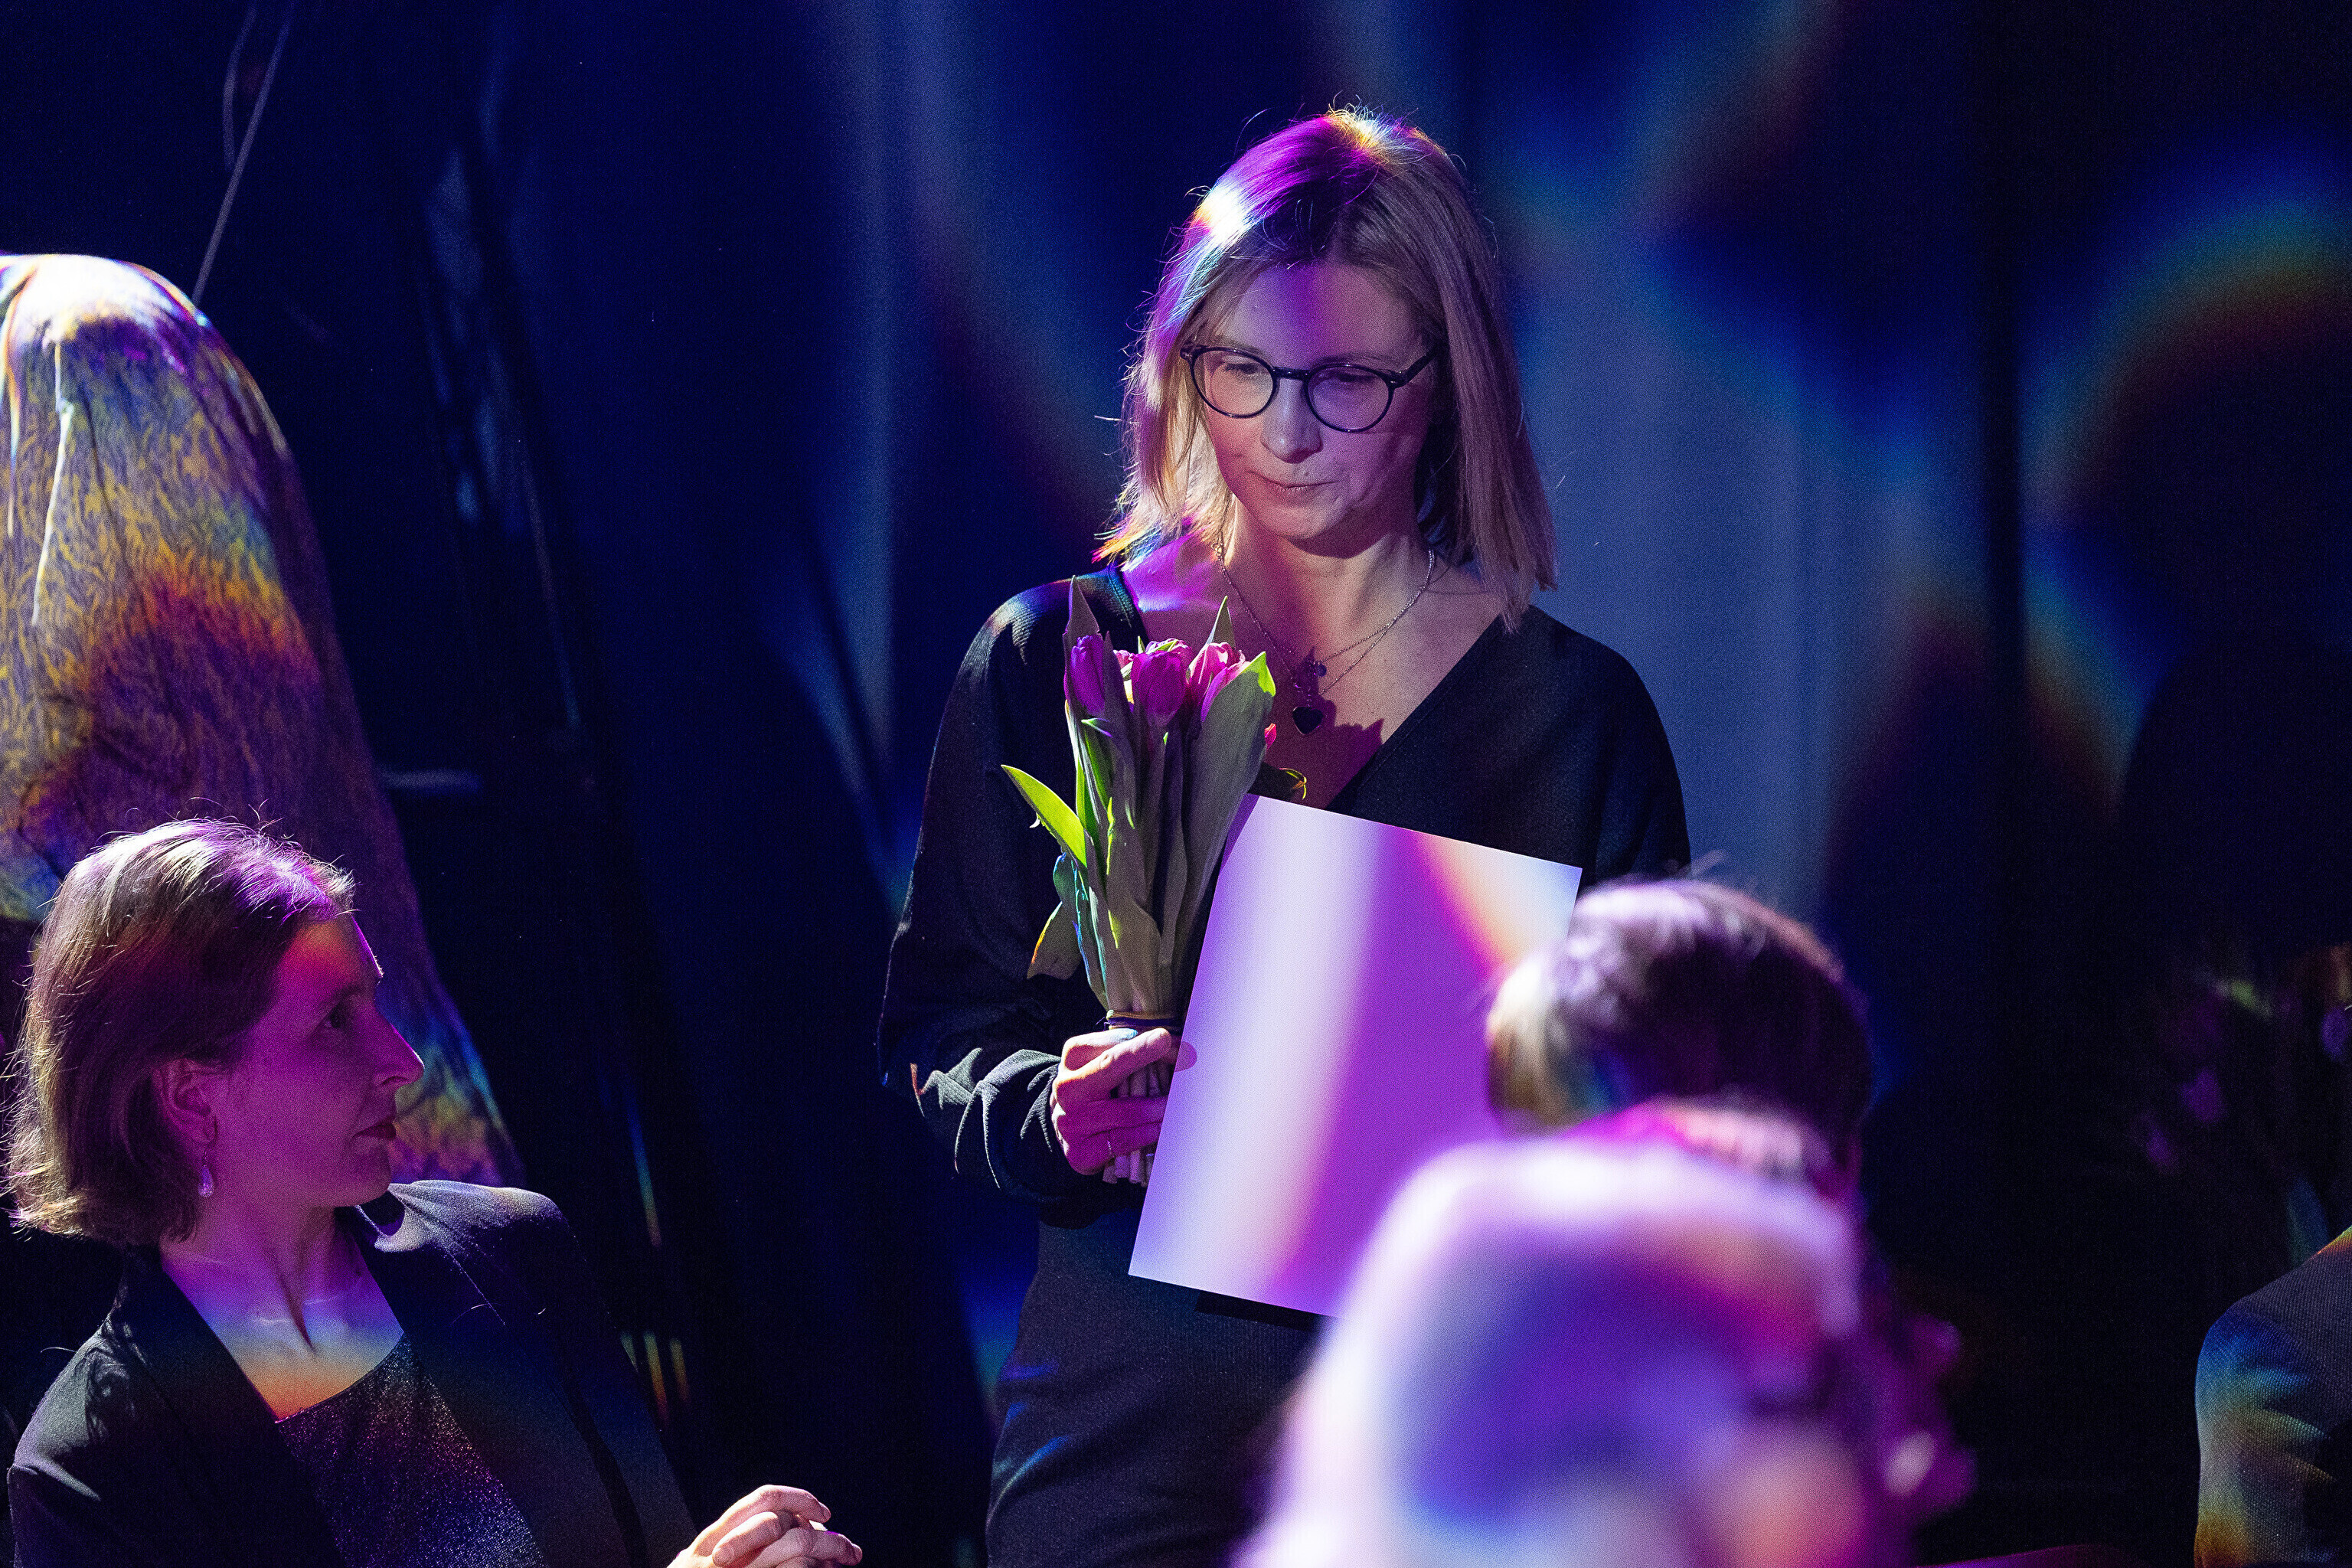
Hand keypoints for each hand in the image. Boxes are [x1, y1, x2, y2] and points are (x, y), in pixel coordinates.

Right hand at [672, 1485, 861, 1567]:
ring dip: (826, 1557)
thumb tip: (807, 1528)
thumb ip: (747, 1542)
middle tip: (850, 1551)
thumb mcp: (713, 1562)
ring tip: (839, 1564)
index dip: (800, 1499)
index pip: (763, 1499)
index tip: (824, 1514)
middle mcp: (717, 1554)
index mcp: (712, 1538)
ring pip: (797, 1553)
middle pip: (788, 1525)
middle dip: (827, 1539)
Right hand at [1051, 1025, 1179, 1175]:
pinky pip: (1121, 1141)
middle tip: (1171, 1049)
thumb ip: (1133, 1052)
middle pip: (1108, 1067)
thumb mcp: (1105, 1064)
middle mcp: (1068, 1088)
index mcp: (1074, 1058)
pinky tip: (1162, 1128)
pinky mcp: (1079, 1152)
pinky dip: (1146, 1134)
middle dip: (1140, 1055)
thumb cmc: (1097, 1089)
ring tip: (1177, 1101)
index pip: (1107, 1045)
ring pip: (1122, 1111)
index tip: (1164, 1038)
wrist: (1069, 1129)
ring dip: (1155, 1106)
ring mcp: (1071, 1121)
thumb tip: (1172, 1045)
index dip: (1138, 1043)